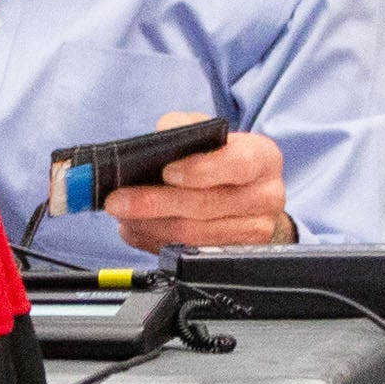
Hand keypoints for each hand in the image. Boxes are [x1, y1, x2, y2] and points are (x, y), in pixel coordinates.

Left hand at [105, 129, 294, 252]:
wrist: (248, 194)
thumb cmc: (223, 159)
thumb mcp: (210, 135)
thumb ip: (185, 127)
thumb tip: (161, 136)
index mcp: (263, 159)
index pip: (237, 164)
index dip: (200, 170)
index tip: (166, 171)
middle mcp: (265, 197)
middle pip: (206, 206)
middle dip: (155, 203)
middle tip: (118, 200)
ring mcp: (254, 232)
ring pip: (194, 235)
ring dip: (150, 226)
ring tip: (123, 215)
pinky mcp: (234, 256)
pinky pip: (188, 253)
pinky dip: (155, 241)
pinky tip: (137, 229)